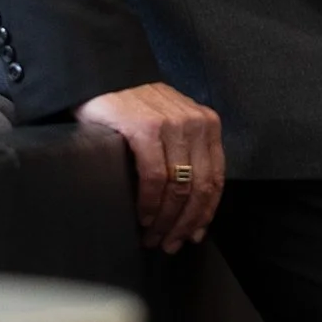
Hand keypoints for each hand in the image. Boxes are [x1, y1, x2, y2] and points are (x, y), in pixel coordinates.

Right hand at [74, 82, 226, 252]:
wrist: (106, 78)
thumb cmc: (138, 109)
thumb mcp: (174, 126)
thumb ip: (187, 155)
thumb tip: (192, 207)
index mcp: (208, 126)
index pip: (215, 180)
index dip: (205, 214)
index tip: (194, 236)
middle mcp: (197, 124)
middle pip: (199, 188)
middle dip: (185, 224)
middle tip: (169, 244)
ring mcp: (173, 125)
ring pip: (179, 187)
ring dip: (167, 220)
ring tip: (153, 237)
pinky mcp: (146, 129)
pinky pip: (154, 177)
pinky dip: (150, 204)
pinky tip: (143, 217)